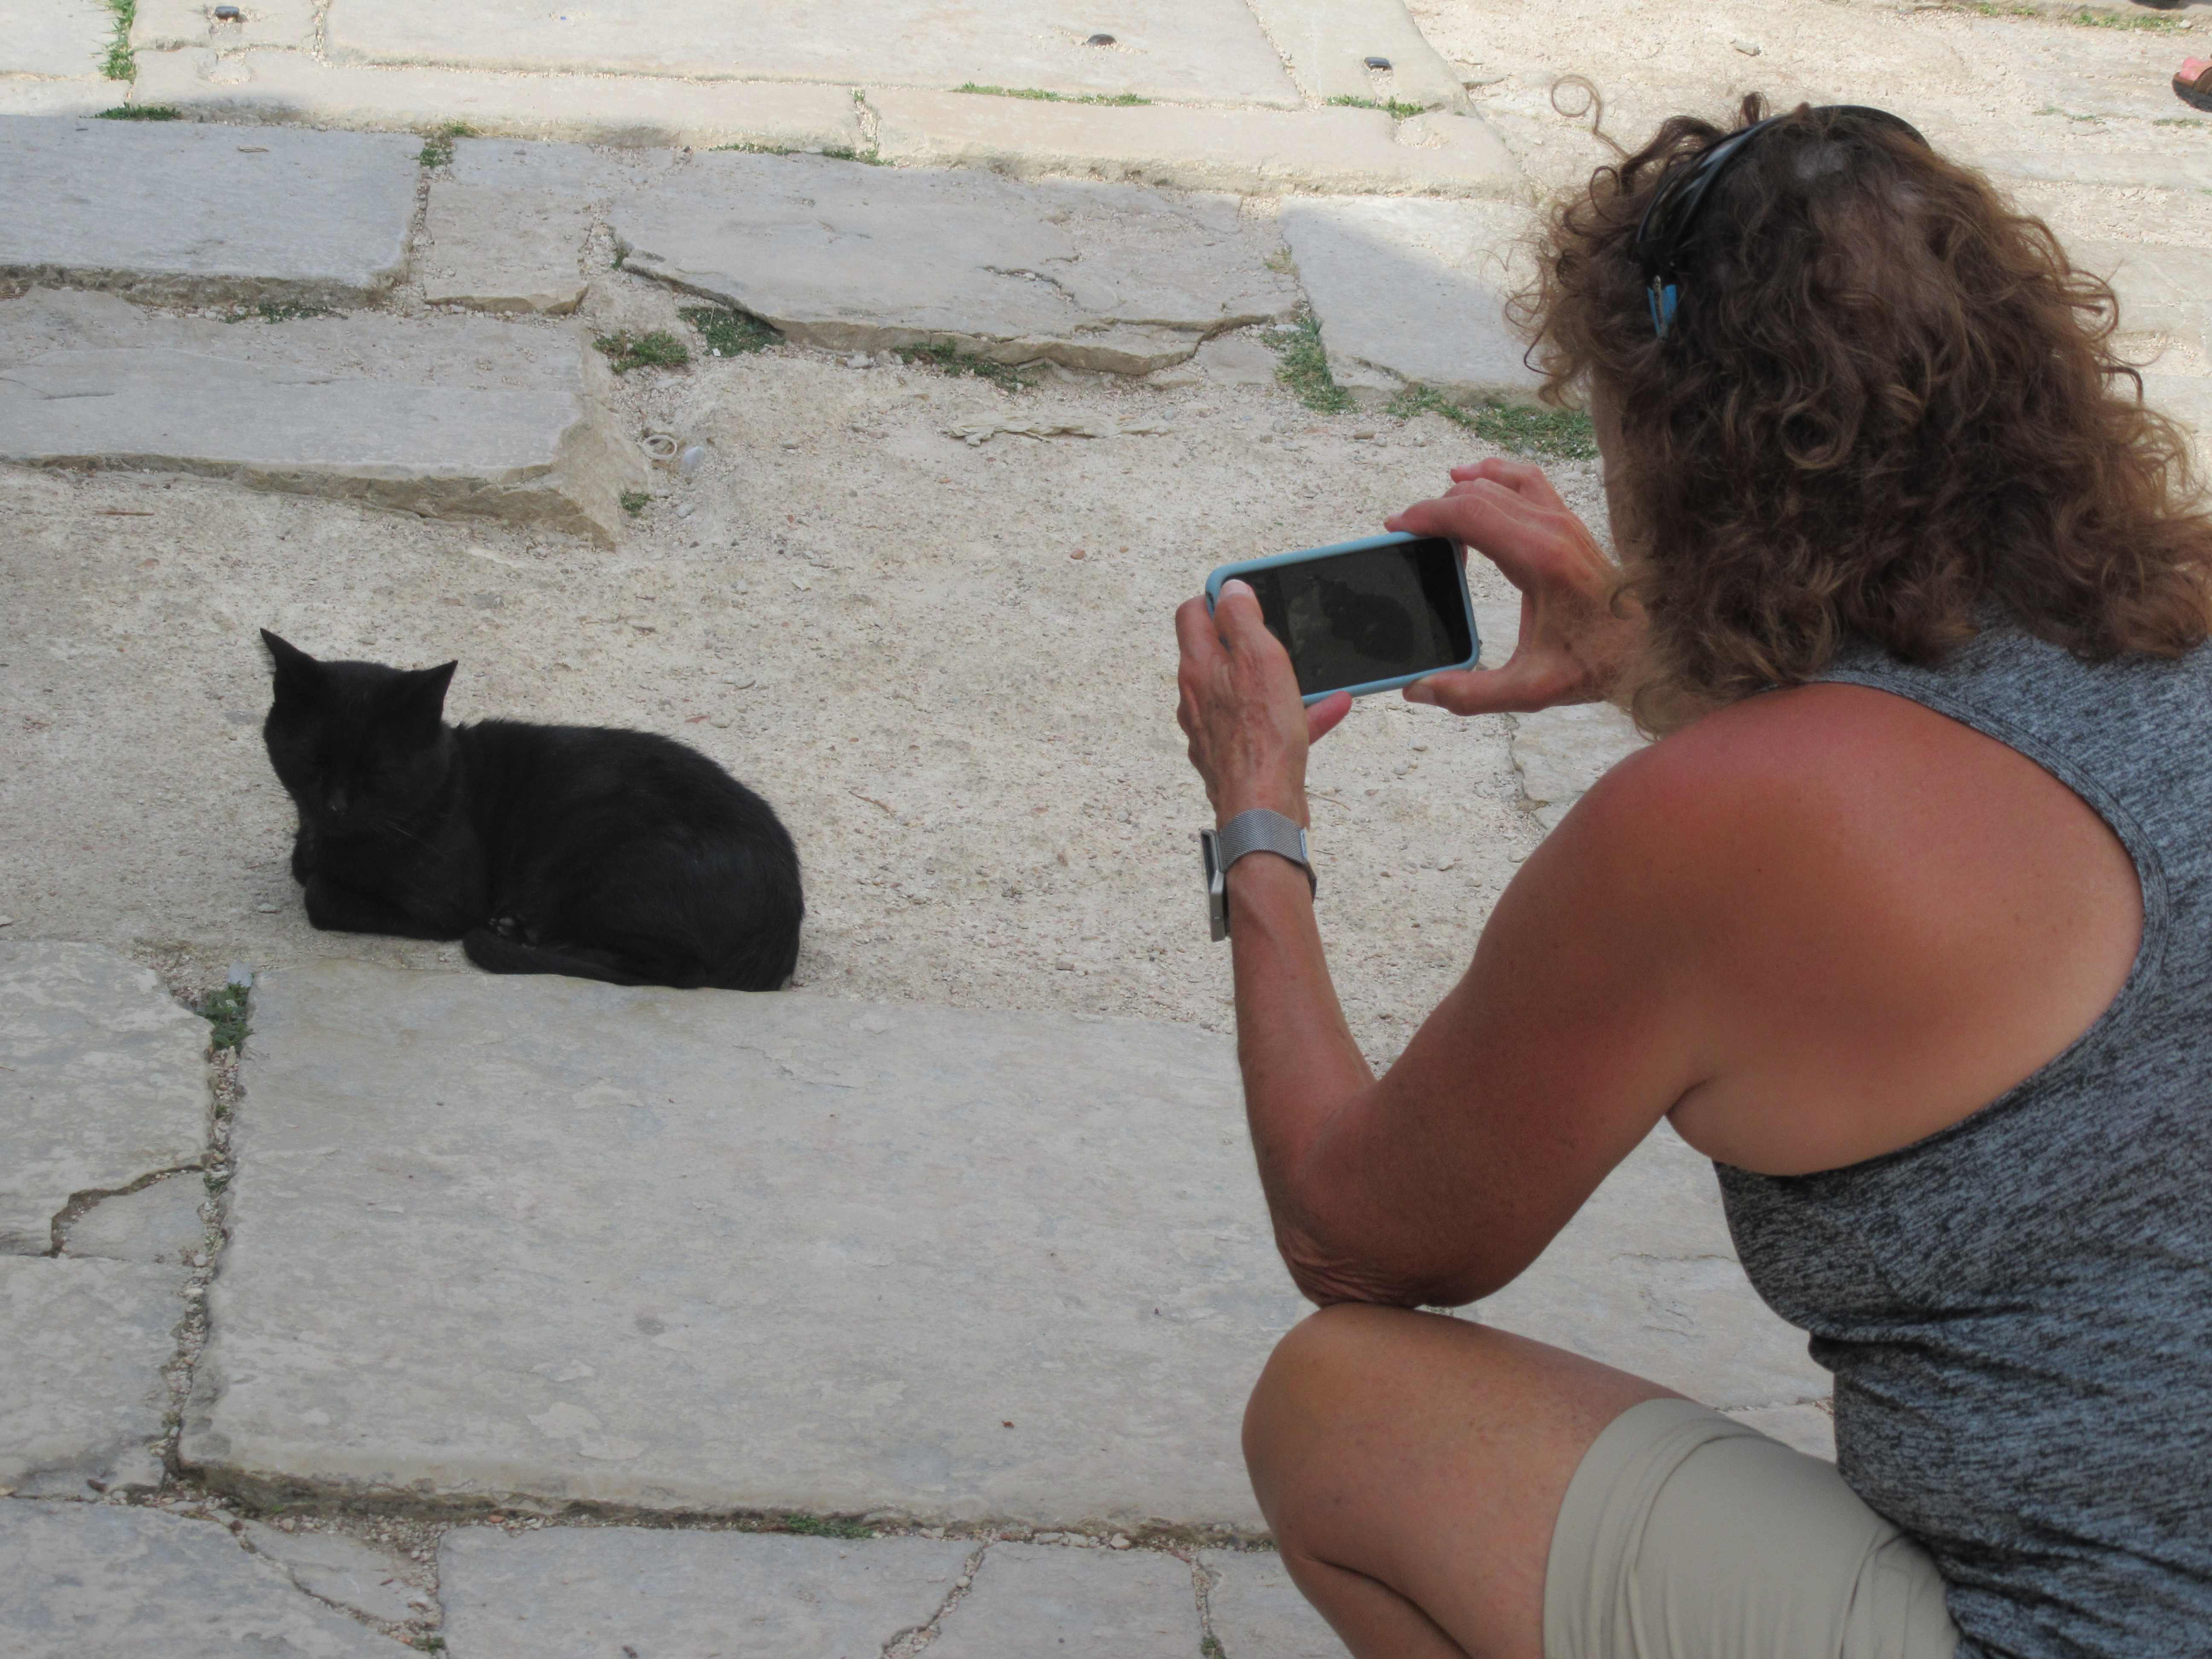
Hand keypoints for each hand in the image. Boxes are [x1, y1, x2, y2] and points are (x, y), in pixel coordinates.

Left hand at [1176, 580, 1352, 824]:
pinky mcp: (1233, 756)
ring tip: (1315, 677)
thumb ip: (1242, 620)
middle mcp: (1197, 698)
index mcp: (1197, 668)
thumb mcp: (1259, 660)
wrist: (1263, 810)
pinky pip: (1263, 725)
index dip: (1217, 599)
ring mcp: (1213, 730)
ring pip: (1246, 692)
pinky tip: (1329, 710)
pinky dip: (1292, 716)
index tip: (1245, 597)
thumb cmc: (1262, 738)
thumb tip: (1229, 589)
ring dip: (1280, 680)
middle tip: (1280, 634)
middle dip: (1252, 642)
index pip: (1191, 616)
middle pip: (1218, 654)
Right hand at [1385, 458, 1640, 714]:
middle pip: (1478, 494)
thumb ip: (1471, 694)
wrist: (1649, 646)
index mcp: (1539, 560)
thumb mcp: (1530, 691)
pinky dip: (1496, 474)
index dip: (1425, 516)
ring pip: (1501, 480)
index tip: (1396, 527)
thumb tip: (1419, 689)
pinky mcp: (1570, 522)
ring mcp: (1564, 520)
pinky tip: (1475, 480)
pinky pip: (1527, 480)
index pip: (1469, 514)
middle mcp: (1552, 529)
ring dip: (1462, 489)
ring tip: (1433, 510)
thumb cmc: (1595, 663)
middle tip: (1404, 529)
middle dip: (1433, 507)